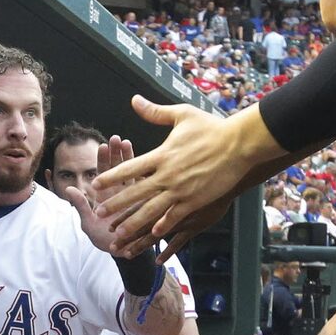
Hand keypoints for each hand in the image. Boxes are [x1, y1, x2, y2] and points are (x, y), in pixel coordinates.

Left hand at [66, 135, 135, 253]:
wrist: (122, 253)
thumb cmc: (103, 239)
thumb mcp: (89, 223)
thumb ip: (81, 206)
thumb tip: (70, 188)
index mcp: (104, 195)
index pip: (103, 173)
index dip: (103, 159)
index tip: (103, 145)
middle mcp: (119, 192)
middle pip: (118, 168)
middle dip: (117, 153)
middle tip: (117, 138)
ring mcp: (134, 196)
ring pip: (132, 173)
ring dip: (130, 158)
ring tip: (128, 143)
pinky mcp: (146, 203)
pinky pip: (146, 187)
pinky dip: (146, 174)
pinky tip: (149, 161)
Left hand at [93, 96, 274, 243]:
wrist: (239, 144)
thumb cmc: (212, 127)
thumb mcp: (182, 114)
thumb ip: (155, 111)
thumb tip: (134, 100)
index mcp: (162, 154)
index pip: (129, 168)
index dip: (111, 177)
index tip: (96, 184)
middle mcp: (167, 174)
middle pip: (135, 192)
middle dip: (115, 204)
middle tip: (99, 213)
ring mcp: (181, 189)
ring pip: (151, 209)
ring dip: (134, 222)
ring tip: (119, 231)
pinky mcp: (196, 200)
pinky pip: (176, 215)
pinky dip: (164, 225)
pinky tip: (154, 234)